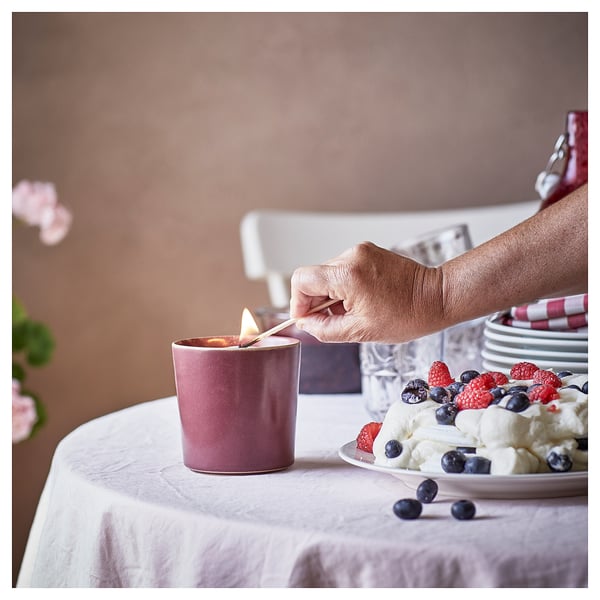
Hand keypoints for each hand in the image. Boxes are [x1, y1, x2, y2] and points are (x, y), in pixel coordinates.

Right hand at [289, 242, 444, 342]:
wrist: (436, 298)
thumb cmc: (407, 316)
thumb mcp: (360, 331)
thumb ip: (325, 329)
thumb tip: (306, 324)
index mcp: (347, 275)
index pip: (302, 280)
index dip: (298, 302)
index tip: (307, 318)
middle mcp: (351, 256)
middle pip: (314, 276)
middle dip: (316, 301)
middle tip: (331, 320)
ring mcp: (360, 251)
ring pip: (328, 273)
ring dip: (331, 294)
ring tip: (351, 311)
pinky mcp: (368, 252)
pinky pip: (343, 269)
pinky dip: (344, 285)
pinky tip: (360, 300)